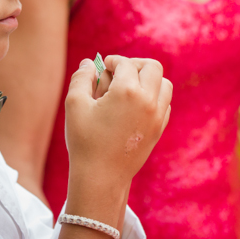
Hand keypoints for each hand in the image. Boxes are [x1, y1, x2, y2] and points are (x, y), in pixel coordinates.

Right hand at [64, 56, 171, 196]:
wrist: (101, 177)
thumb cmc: (84, 141)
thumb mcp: (74, 104)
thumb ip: (82, 78)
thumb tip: (89, 62)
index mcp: (127, 91)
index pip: (125, 64)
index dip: (112, 61)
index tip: (104, 66)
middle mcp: (148, 101)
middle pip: (153, 67)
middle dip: (135, 64)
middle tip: (120, 71)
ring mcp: (157, 116)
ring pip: (164, 84)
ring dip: (149, 79)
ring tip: (131, 86)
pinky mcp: (159, 129)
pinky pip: (165, 103)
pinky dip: (154, 97)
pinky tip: (136, 104)